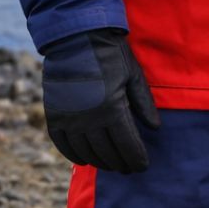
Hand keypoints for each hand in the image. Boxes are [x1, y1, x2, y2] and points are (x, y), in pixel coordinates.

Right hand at [41, 29, 159, 172]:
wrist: (76, 39)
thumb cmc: (111, 55)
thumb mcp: (134, 76)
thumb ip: (144, 104)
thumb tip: (155, 127)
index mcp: (112, 108)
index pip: (127, 145)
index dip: (136, 159)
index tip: (143, 167)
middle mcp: (88, 119)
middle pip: (107, 152)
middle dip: (120, 163)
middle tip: (129, 169)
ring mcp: (69, 119)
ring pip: (86, 152)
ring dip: (100, 162)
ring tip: (111, 165)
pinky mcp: (53, 115)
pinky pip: (62, 144)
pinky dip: (74, 155)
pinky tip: (84, 160)